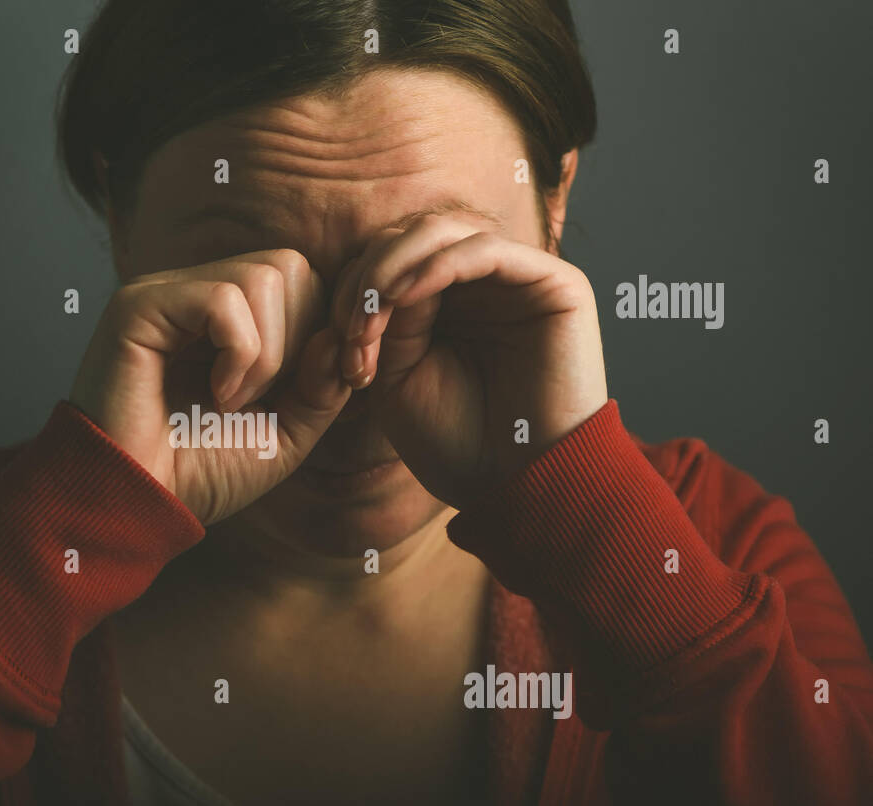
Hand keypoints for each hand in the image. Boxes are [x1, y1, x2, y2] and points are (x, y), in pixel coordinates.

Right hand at [70, 249, 350, 524]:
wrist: (135, 506)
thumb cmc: (199, 474)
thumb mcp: (285, 434)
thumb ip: (323, 385)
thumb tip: (342, 336)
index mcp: (228, 317)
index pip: (305, 281)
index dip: (323, 333)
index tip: (313, 393)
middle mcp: (196, 293)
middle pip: (291, 267)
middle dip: (299, 341)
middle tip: (260, 400)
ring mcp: (167, 293)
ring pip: (264, 277)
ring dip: (268, 355)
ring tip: (231, 402)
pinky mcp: (141, 305)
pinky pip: (224, 299)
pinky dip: (239, 354)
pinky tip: (217, 395)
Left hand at [331, 218, 608, 509]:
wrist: (518, 486)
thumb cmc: (456, 443)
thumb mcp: (396, 376)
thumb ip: (383, 319)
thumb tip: (372, 275)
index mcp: (445, 302)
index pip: (386, 260)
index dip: (350, 291)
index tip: (336, 351)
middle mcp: (481, 282)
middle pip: (406, 237)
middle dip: (364, 280)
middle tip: (349, 336)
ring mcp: (518, 277)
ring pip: (439, 232)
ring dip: (389, 270)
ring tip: (368, 322)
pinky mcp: (555, 282)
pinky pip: (484, 249)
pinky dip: (435, 266)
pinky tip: (403, 297)